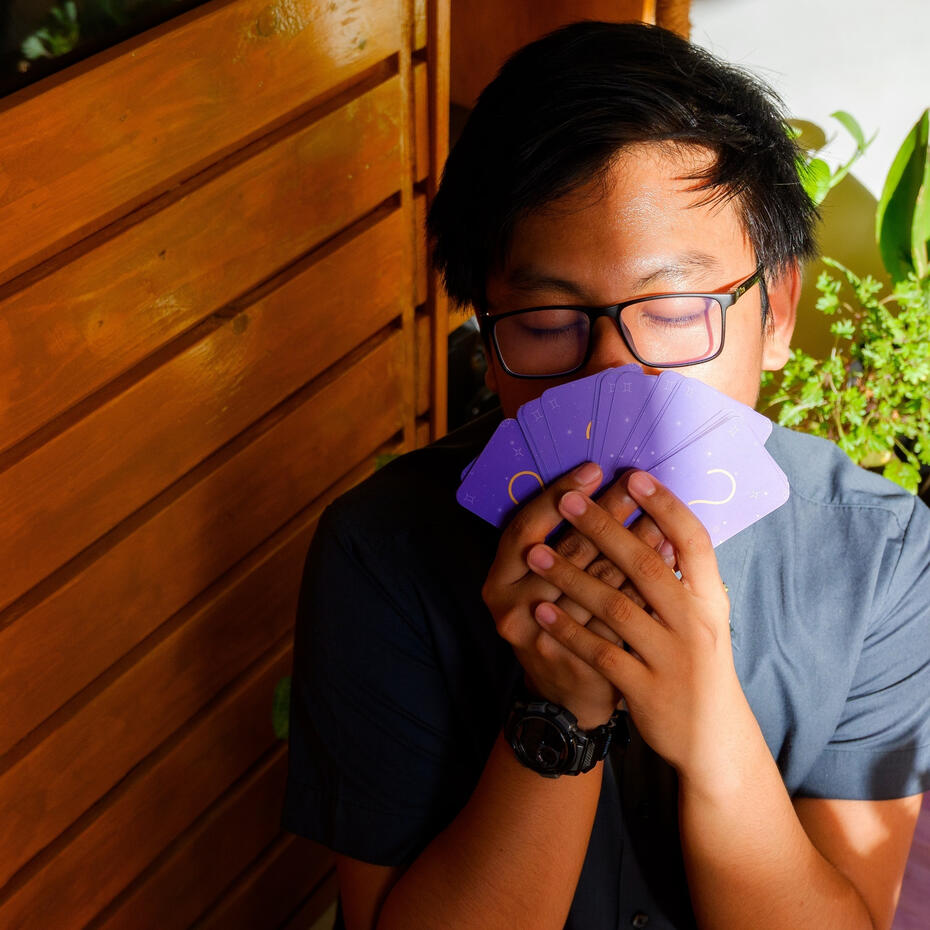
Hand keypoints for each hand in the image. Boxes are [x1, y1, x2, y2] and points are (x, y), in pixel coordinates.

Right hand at [482, 463, 671, 728]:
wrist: (567, 694)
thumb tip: (604, 486)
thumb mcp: (542, 581)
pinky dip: (645, 587)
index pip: (525, 526)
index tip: (592, 470)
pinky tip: (668, 565)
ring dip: (632, 547)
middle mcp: (509, 608)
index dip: (557, 495)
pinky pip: (617, 615)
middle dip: (604, 515)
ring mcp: (539, 638)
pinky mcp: (574, 660)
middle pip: (565, 551)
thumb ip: (560, 541)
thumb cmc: (560, 619)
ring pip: (595, 583)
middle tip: (634, 485)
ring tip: (660, 518)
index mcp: (498, 579)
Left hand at [524, 470, 747, 785]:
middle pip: (646, 565)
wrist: (713, 737)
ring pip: (616, 607)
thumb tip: (654, 523)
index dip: (666, 506)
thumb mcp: (704, 618)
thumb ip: (683, 576)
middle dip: (603, 527)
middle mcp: (696, 624)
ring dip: (572, 576)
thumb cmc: (700, 664)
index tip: (635, 476)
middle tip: (569, 499)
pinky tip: (542, 610)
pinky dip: (569, 630)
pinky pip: (600, 653)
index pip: (694, 541)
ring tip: (537, 553)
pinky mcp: (647, 690)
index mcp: (711, 600)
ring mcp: (672, 658)